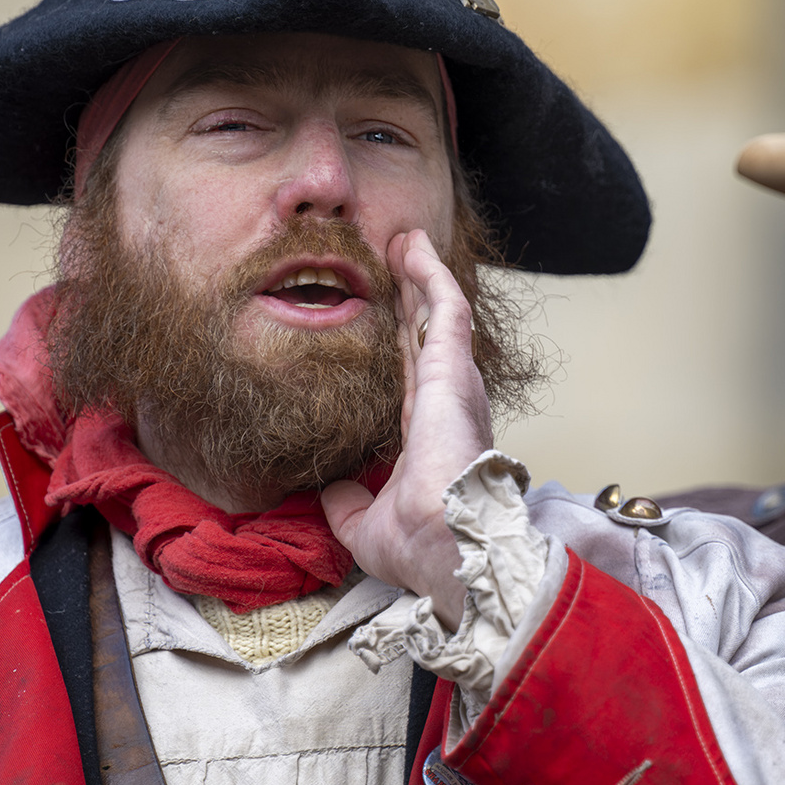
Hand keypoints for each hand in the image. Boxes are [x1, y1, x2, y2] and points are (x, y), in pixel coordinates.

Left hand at [321, 229, 490, 628]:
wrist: (445, 542)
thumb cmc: (419, 543)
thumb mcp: (364, 524)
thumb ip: (347, 503)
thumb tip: (331, 491)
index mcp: (428, 434)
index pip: (411, 375)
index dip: (400, 341)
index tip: (387, 314)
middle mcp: (446, 403)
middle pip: (423, 335)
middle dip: (411, 296)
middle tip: (396, 258)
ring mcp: (454, 383)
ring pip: (436, 314)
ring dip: (421, 275)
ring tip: (406, 241)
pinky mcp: (454, 368)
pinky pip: (444, 307)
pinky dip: (431, 274)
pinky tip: (415, 247)